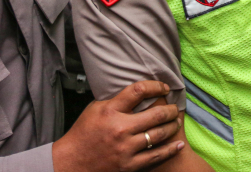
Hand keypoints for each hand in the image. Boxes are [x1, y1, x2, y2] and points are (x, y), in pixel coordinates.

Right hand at [52, 81, 183, 171]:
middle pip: (156, 114)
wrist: (71, 162)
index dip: (156, 86)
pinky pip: (156, 156)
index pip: (138, 91)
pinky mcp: (129, 165)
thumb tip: (138, 90)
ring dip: (172, 127)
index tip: (164, 87)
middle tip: (175, 108)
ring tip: (177, 122)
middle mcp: (120, 128)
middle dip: (171, 109)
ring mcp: (126, 148)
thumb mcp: (95, 108)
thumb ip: (116, 100)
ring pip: (159, 134)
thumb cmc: (83, 133)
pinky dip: (170, 149)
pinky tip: (178, 144)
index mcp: (110, 110)